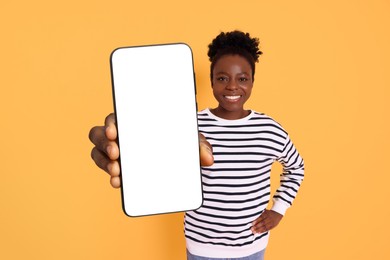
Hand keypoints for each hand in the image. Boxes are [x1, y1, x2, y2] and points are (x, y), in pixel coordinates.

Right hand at [89, 113, 213, 188]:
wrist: (180, 161)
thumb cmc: (179, 142)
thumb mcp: (191, 140)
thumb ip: (199, 145)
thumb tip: (208, 159)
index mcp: (135, 121)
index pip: (115, 116)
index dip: (111, 122)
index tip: (115, 132)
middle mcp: (122, 135)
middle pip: (99, 134)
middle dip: (104, 143)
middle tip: (116, 153)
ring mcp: (118, 152)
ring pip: (98, 152)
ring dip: (103, 161)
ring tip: (117, 171)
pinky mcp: (120, 168)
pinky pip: (107, 169)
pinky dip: (111, 176)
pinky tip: (118, 182)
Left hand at [251, 209, 282, 233]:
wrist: (278, 213)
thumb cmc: (268, 212)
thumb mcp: (265, 211)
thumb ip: (260, 214)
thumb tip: (252, 218)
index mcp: (267, 214)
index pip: (261, 217)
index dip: (256, 221)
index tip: (252, 224)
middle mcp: (269, 218)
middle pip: (262, 223)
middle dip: (257, 226)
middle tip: (252, 229)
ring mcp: (271, 222)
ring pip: (265, 227)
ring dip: (259, 230)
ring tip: (254, 232)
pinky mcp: (273, 226)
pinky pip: (267, 229)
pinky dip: (263, 231)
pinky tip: (259, 233)